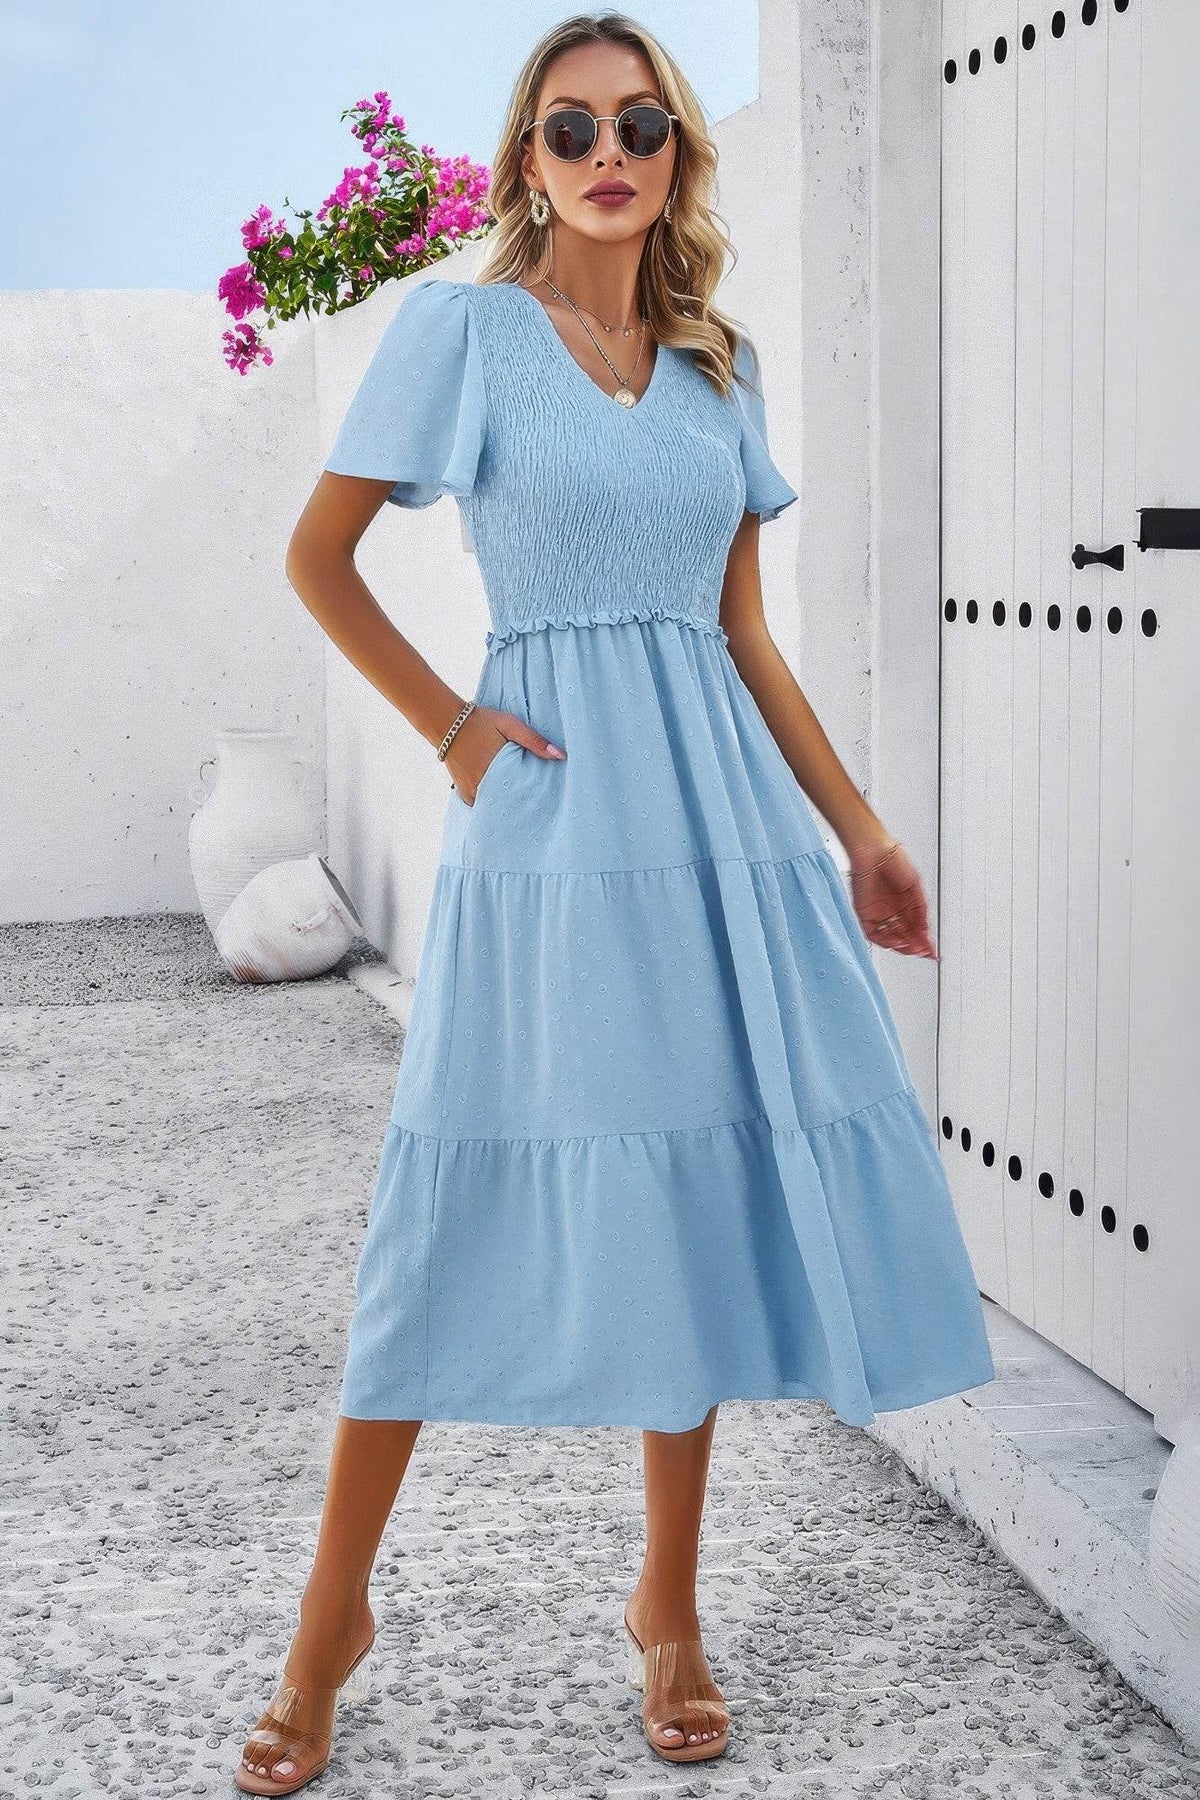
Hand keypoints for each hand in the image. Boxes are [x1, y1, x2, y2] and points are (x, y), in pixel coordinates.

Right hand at [444, 704, 565, 806]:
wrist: (446, 723)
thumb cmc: (481, 721)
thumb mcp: (510, 724)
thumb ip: (534, 740)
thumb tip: (561, 756)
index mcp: (497, 771)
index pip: (522, 794)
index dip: (535, 799)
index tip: (547, 801)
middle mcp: (482, 786)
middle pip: (508, 804)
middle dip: (522, 804)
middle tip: (538, 806)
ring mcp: (471, 792)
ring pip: (495, 806)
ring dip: (507, 805)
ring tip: (524, 804)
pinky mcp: (464, 793)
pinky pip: (482, 805)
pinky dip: (492, 803)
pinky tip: (504, 799)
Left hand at [846, 838, 936, 958]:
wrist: (874, 850)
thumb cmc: (893, 859)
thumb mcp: (915, 886)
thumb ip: (919, 909)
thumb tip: (924, 929)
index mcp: (904, 904)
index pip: (914, 929)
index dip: (923, 942)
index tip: (931, 952)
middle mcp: (891, 910)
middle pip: (903, 936)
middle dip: (914, 946)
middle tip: (923, 952)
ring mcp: (877, 913)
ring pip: (890, 937)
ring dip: (901, 946)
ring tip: (912, 949)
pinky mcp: (864, 913)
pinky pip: (874, 933)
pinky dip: (886, 940)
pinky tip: (897, 942)